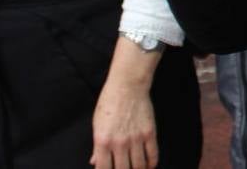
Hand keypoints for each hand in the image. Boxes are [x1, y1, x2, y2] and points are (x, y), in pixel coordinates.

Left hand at [90, 42, 160, 168]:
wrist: (127, 86)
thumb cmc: (109, 103)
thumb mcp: (97, 124)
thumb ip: (96, 147)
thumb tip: (95, 162)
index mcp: (102, 141)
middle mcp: (119, 143)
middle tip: (124, 168)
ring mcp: (136, 138)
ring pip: (138, 166)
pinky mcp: (149, 133)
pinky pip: (152, 155)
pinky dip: (151, 163)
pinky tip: (148, 165)